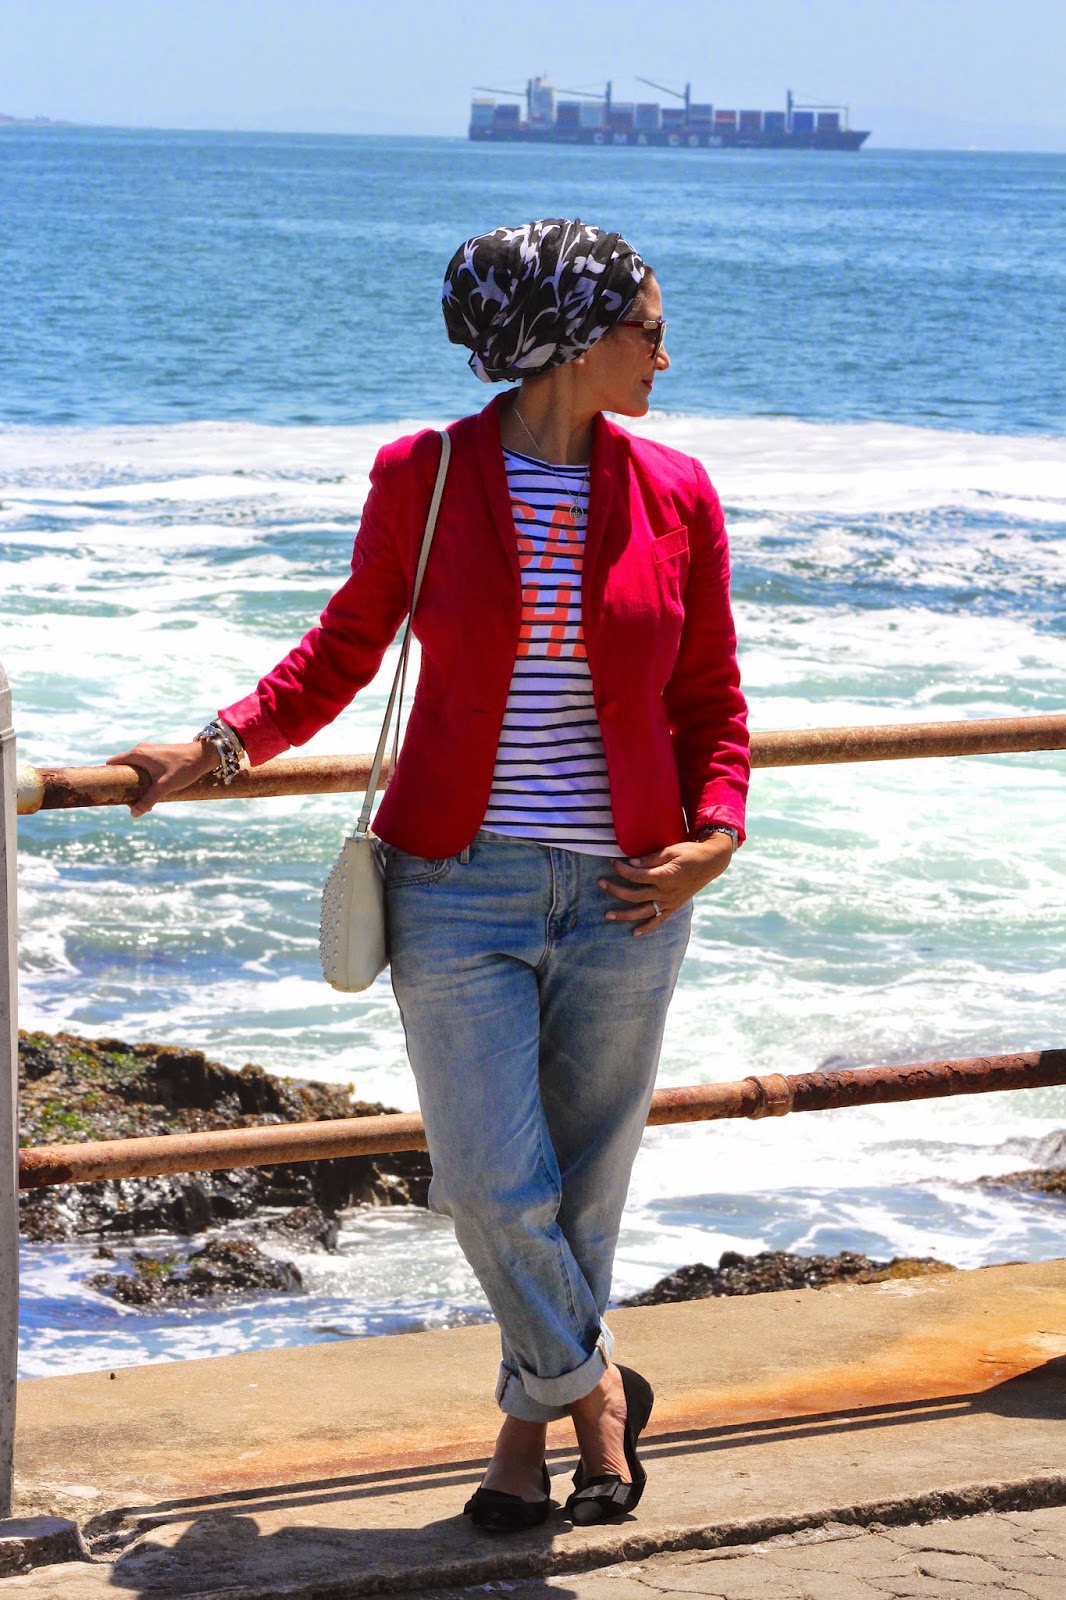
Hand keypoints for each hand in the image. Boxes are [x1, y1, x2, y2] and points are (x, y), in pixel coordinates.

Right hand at [105, 741, 217, 817]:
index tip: (111, 792)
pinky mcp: (157, 755)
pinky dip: (144, 780)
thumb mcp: (164, 786)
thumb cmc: (183, 768)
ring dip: (136, 784)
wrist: (203, 756)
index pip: (112, 763)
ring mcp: (149, 752)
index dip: (109, 777)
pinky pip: (144, 768)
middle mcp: (140, 750)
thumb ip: (148, 800)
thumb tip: (133, 814)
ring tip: (143, 800)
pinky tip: (153, 792)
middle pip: (123, 768)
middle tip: (130, 801)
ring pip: (134, 769)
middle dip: (125, 786)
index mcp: (137, 754)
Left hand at [600, 836, 733, 936]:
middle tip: (600, 883)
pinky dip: (647, 928)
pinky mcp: (674, 906)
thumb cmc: (690, 853)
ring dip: (625, 914)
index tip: (612, 862)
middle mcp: (666, 892)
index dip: (622, 869)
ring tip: (608, 915)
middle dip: (615, 890)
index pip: (637, 876)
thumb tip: (631, 863)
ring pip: (643, 911)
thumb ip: (650, 859)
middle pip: (635, 895)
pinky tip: (634, 933)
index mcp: (665, 876)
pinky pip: (659, 920)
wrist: (711, 863)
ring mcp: (670, 901)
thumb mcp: (670, 850)